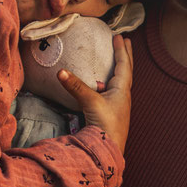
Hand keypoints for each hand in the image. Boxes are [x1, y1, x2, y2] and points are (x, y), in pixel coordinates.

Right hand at [59, 35, 131, 151]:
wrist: (109, 150)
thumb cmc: (105, 125)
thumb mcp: (90, 102)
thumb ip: (75, 86)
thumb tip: (60, 71)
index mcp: (122, 90)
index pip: (123, 65)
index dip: (121, 50)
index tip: (120, 36)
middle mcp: (123, 96)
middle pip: (127, 71)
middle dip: (126, 56)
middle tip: (126, 42)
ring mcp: (119, 106)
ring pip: (121, 82)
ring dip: (120, 69)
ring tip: (116, 60)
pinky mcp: (113, 114)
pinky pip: (113, 92)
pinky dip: (110, 83)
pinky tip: (102, 86)